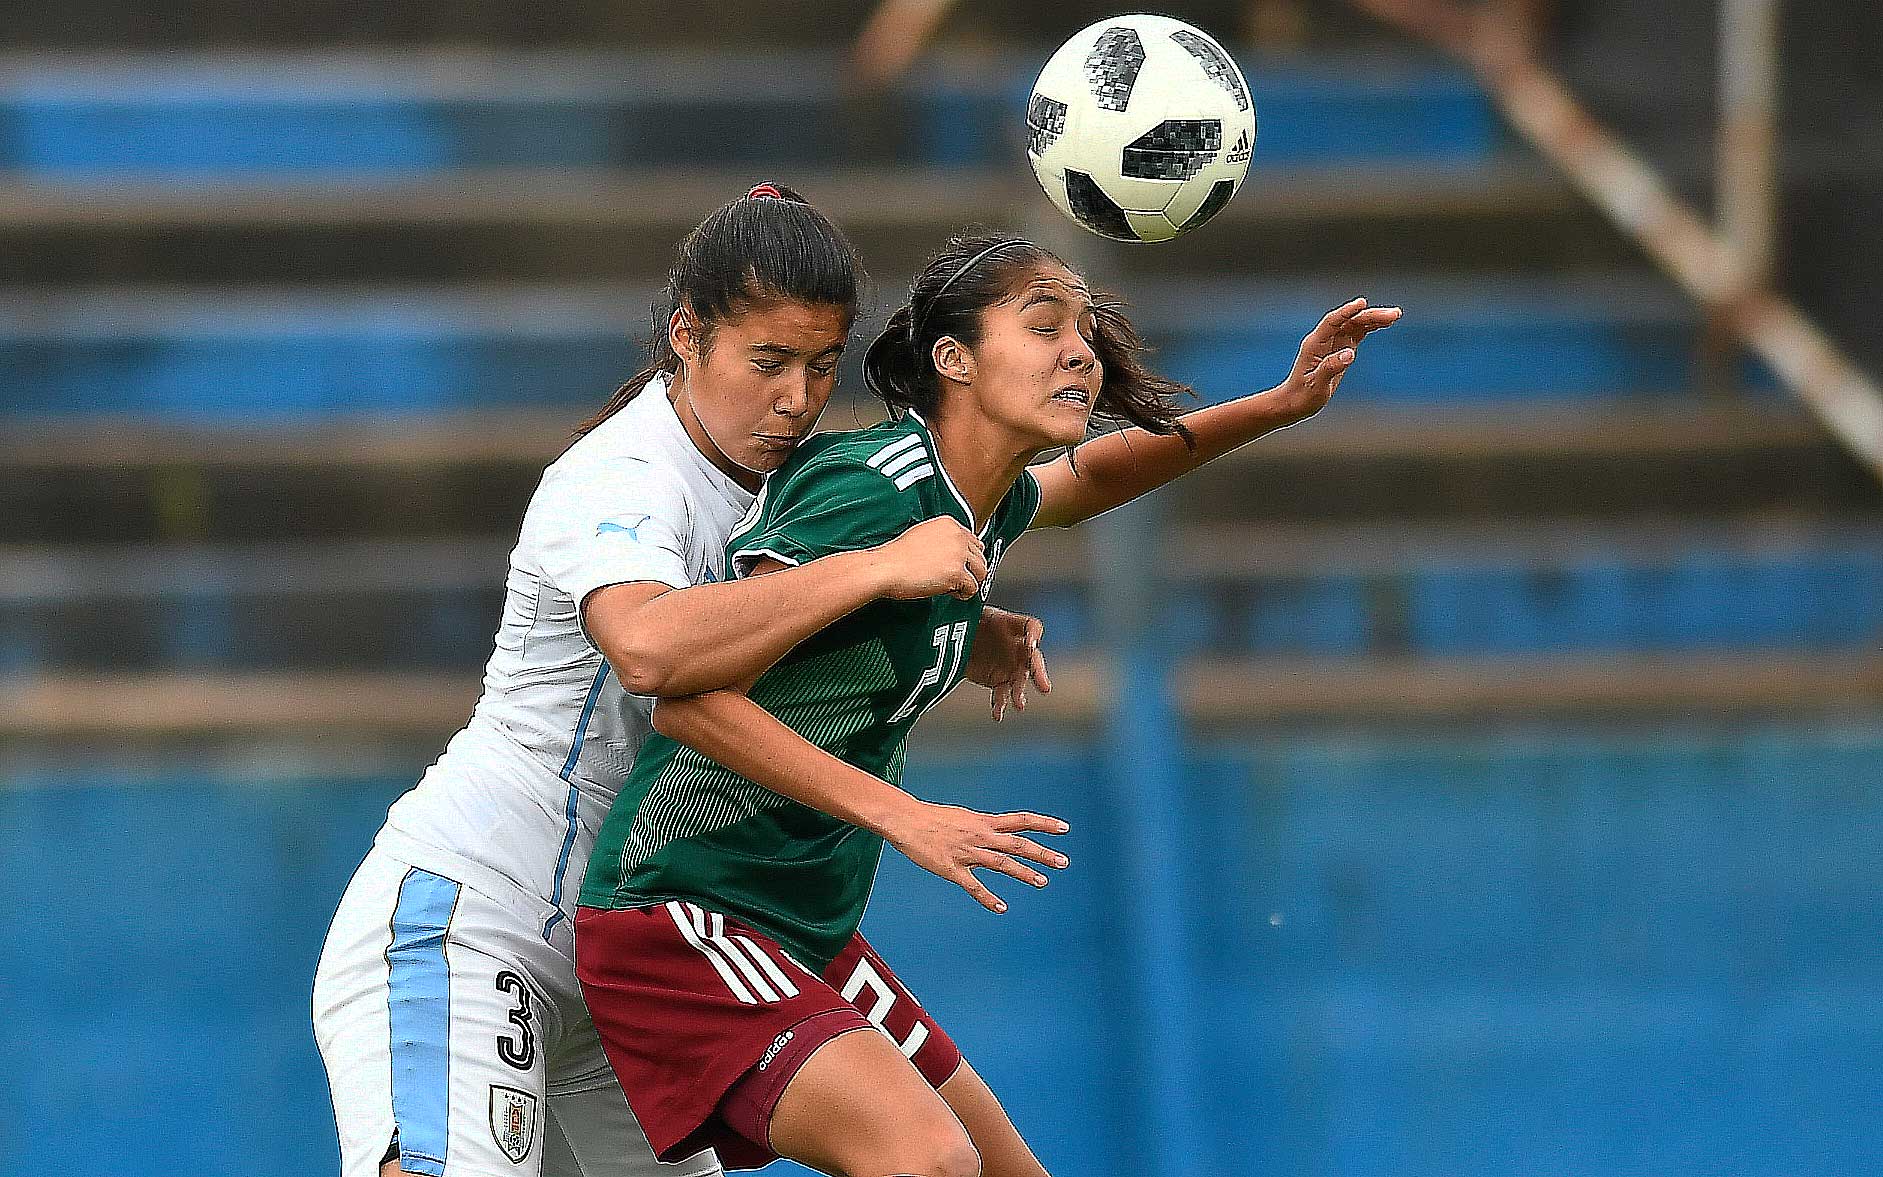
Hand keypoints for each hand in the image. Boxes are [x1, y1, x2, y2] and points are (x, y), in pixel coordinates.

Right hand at [871, 516, 985, 600]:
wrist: (885, 567)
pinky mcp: (956, 573)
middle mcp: (957, 536)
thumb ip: (942, 540)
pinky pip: (972, 587)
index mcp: (949, 524)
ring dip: (970, 582)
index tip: (961, 565)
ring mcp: (958, 554)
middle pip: (980, 556)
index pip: (973, 541)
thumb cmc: (896, 556)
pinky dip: (964, 593)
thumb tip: (953, 553)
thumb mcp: (922, 534)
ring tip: (954, 587)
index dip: (967, 557)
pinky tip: (950, 592)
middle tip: (958, 579)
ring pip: (981, 572)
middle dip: (971, 570)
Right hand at [881, 801, 1069, 913]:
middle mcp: (980, 836)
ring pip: (1001, 863)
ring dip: (1023, 873)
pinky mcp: (952, 869)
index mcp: (984, 822)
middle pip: (1017, 844)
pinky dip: (987, 897)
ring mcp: (967, 853)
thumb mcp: (963, 817)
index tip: (1064, 828)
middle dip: (1041, 853)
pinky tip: (1001, 907)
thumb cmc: (932, 818)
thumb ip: (981, 827)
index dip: (1044, 824)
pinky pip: (973, 885)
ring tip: (1043, 881)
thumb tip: (996, 831)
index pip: (1021, 820)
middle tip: (1063, 861)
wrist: (906, 820)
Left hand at [965, 607, 1051, 720]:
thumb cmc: (965, 617)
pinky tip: (997, 715)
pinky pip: (1002, 694)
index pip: (1032, 627)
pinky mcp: (998, 681)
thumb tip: (967, 591)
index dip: (1034, 635)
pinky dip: (1000, 705)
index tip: (1031, 644)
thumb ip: (972, 607)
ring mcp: (1010, 665)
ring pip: (1019, 680)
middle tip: (1044, 687)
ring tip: (1019, 705)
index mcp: (1013, 624)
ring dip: (1020, 692)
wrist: (956, 636)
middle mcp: (1018, 646)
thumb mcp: (968, 610)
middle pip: (1034, 660)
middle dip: (1039, 673)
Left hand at [1270, 298, 1401, 425]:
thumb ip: (1330, 367)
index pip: (1332, 322)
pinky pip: (1357, 333)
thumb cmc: (1302, 396)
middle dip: (1370, 315)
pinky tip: (1386, 324)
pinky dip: (1371, 327)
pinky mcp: (1341, 348)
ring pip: (1355, 324)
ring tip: (1395, 316)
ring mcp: (1333, 342)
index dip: (1347, 311)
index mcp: (1315, 344)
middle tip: (1394, 315)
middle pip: (1349, 321)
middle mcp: (1324, 339)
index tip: (1362, 303)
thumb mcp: (1316, 385)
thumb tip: (1350, 354)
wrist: (1295, 402)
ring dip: (1374, 319)